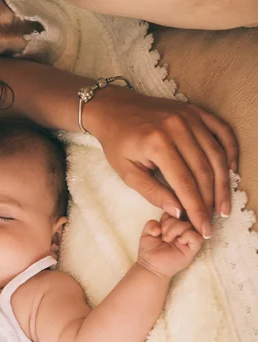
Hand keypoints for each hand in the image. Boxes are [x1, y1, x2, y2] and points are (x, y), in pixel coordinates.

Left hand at [88, 87, 237, 238]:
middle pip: (204, 170)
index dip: (197, 208)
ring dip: (223, 182)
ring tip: (224, 205)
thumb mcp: (126, 172)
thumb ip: (152, 192)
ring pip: (216, 153)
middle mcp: (177, 127)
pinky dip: (230, 150)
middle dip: (211, 199)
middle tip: (213, 220)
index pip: (185, 183)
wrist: (114, 109)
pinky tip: (231, 170)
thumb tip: (177, 211)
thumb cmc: (117, 142)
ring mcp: (189, 117)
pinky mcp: (195, 110)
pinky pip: (221, 130)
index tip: (204, 228)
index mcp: (158, 143)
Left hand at [137, 213, 202, 277]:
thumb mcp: (147, 232)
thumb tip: (160, 225)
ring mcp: (189, 239)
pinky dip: (186, 235)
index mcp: (174, 224)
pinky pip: (197, 236)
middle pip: (184, 215)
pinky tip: (178, 241)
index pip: (176, 210)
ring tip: (166, 239)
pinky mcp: (193, 249)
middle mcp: (183, 230)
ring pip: (189, 224)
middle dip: (170, 223)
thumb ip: (152, 223)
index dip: (168, 215)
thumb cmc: (150, 250)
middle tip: (162, 235)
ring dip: (175, 229)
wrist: (150, 266)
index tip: (159, 227)